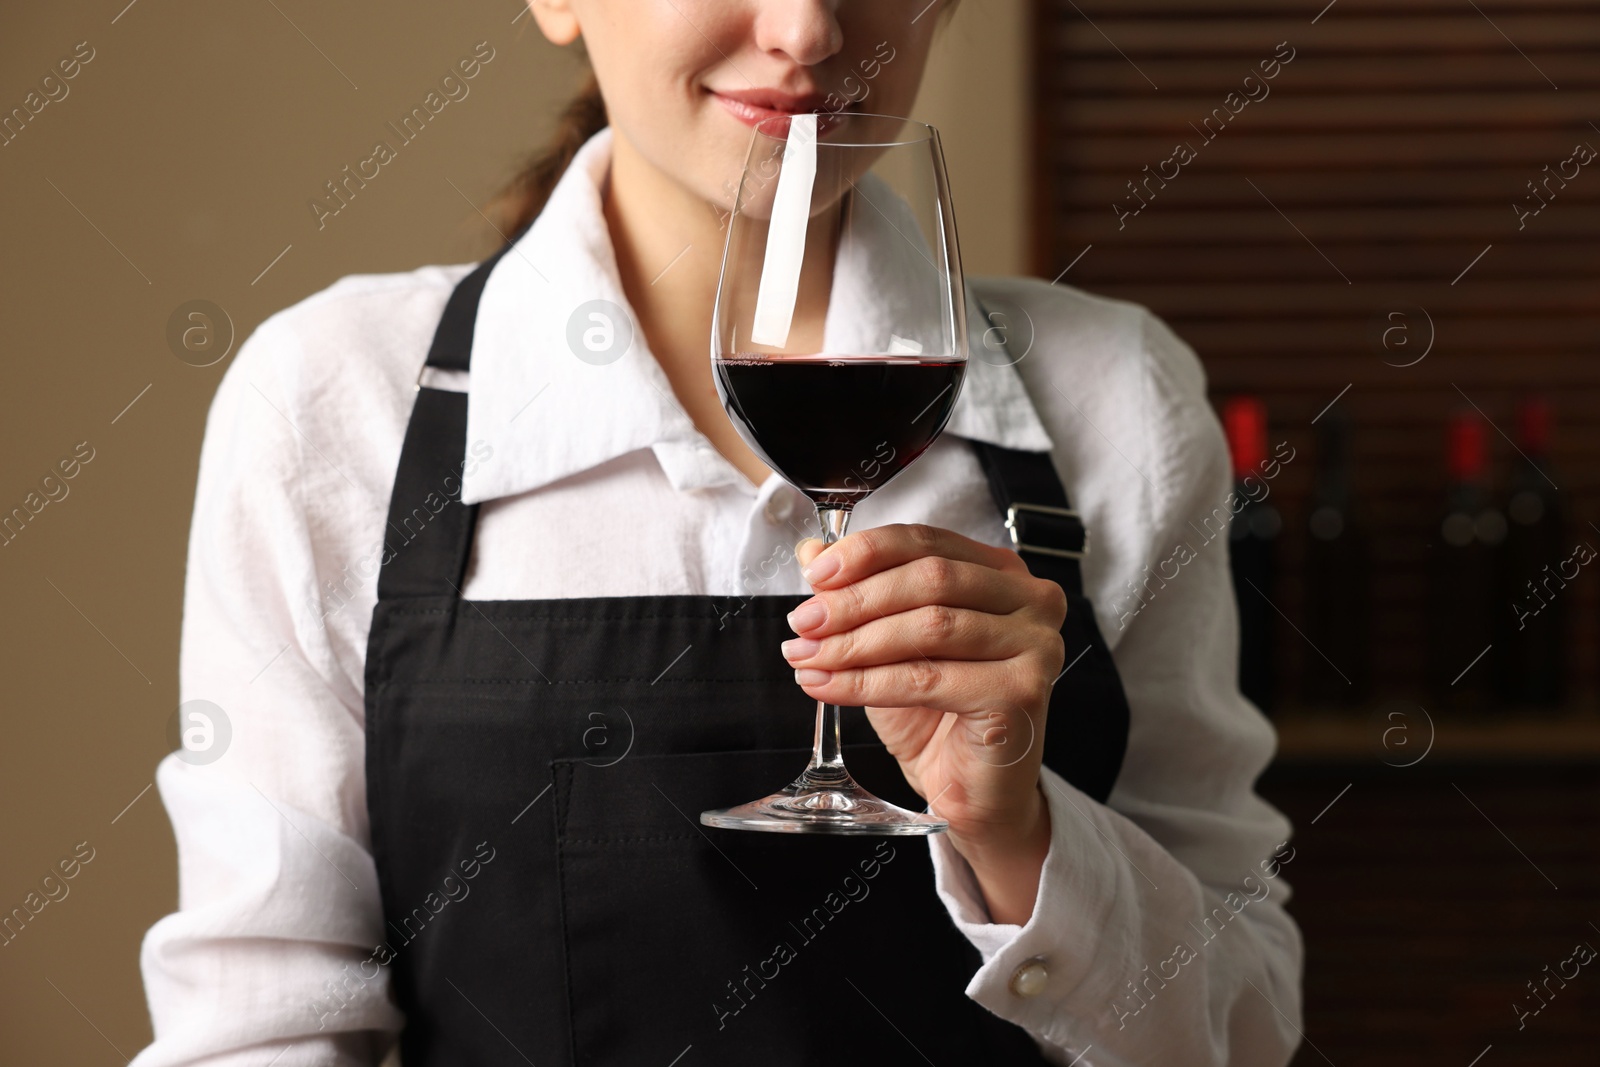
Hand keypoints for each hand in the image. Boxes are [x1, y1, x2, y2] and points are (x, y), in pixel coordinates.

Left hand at [783, 523, 1065, 923]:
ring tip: (808, 657)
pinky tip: (829, 686)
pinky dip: (867, 682)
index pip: (928, 541)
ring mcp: (1035, 644)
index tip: (817, 574)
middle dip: (855, 600)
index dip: (867, 553)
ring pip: (929, 626)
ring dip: (855, 642)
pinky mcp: (1022, 691)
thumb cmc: (936, 713)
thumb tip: (812, 552)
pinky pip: (928, 678)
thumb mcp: (887, 642)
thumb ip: (857, 592)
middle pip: (930, 579)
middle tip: (804, 622)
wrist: (967, 789)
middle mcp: (1030, 600)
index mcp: (1001, 572)